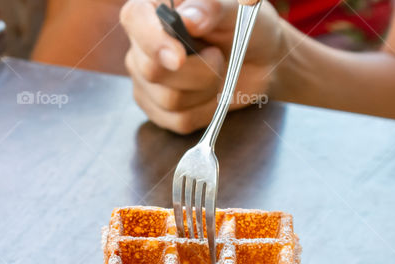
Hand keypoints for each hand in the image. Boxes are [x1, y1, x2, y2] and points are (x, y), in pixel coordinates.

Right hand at [121, 0, 284, 133]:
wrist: (260, 61)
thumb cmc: (244, 26)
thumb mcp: (234, 9)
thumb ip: (210, 8)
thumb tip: (188, 20)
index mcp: (153, 9)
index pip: (134, 19)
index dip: (153, 41)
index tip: (180, 57)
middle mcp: (142, 45)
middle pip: (152, 70)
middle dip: (198, 70)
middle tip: (217, 55)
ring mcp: (146, 81)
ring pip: (169, 100)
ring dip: (206, 89)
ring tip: (217, 72)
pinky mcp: (159, 111)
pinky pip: (179, 120)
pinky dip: (206, 110)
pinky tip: (213, 93)